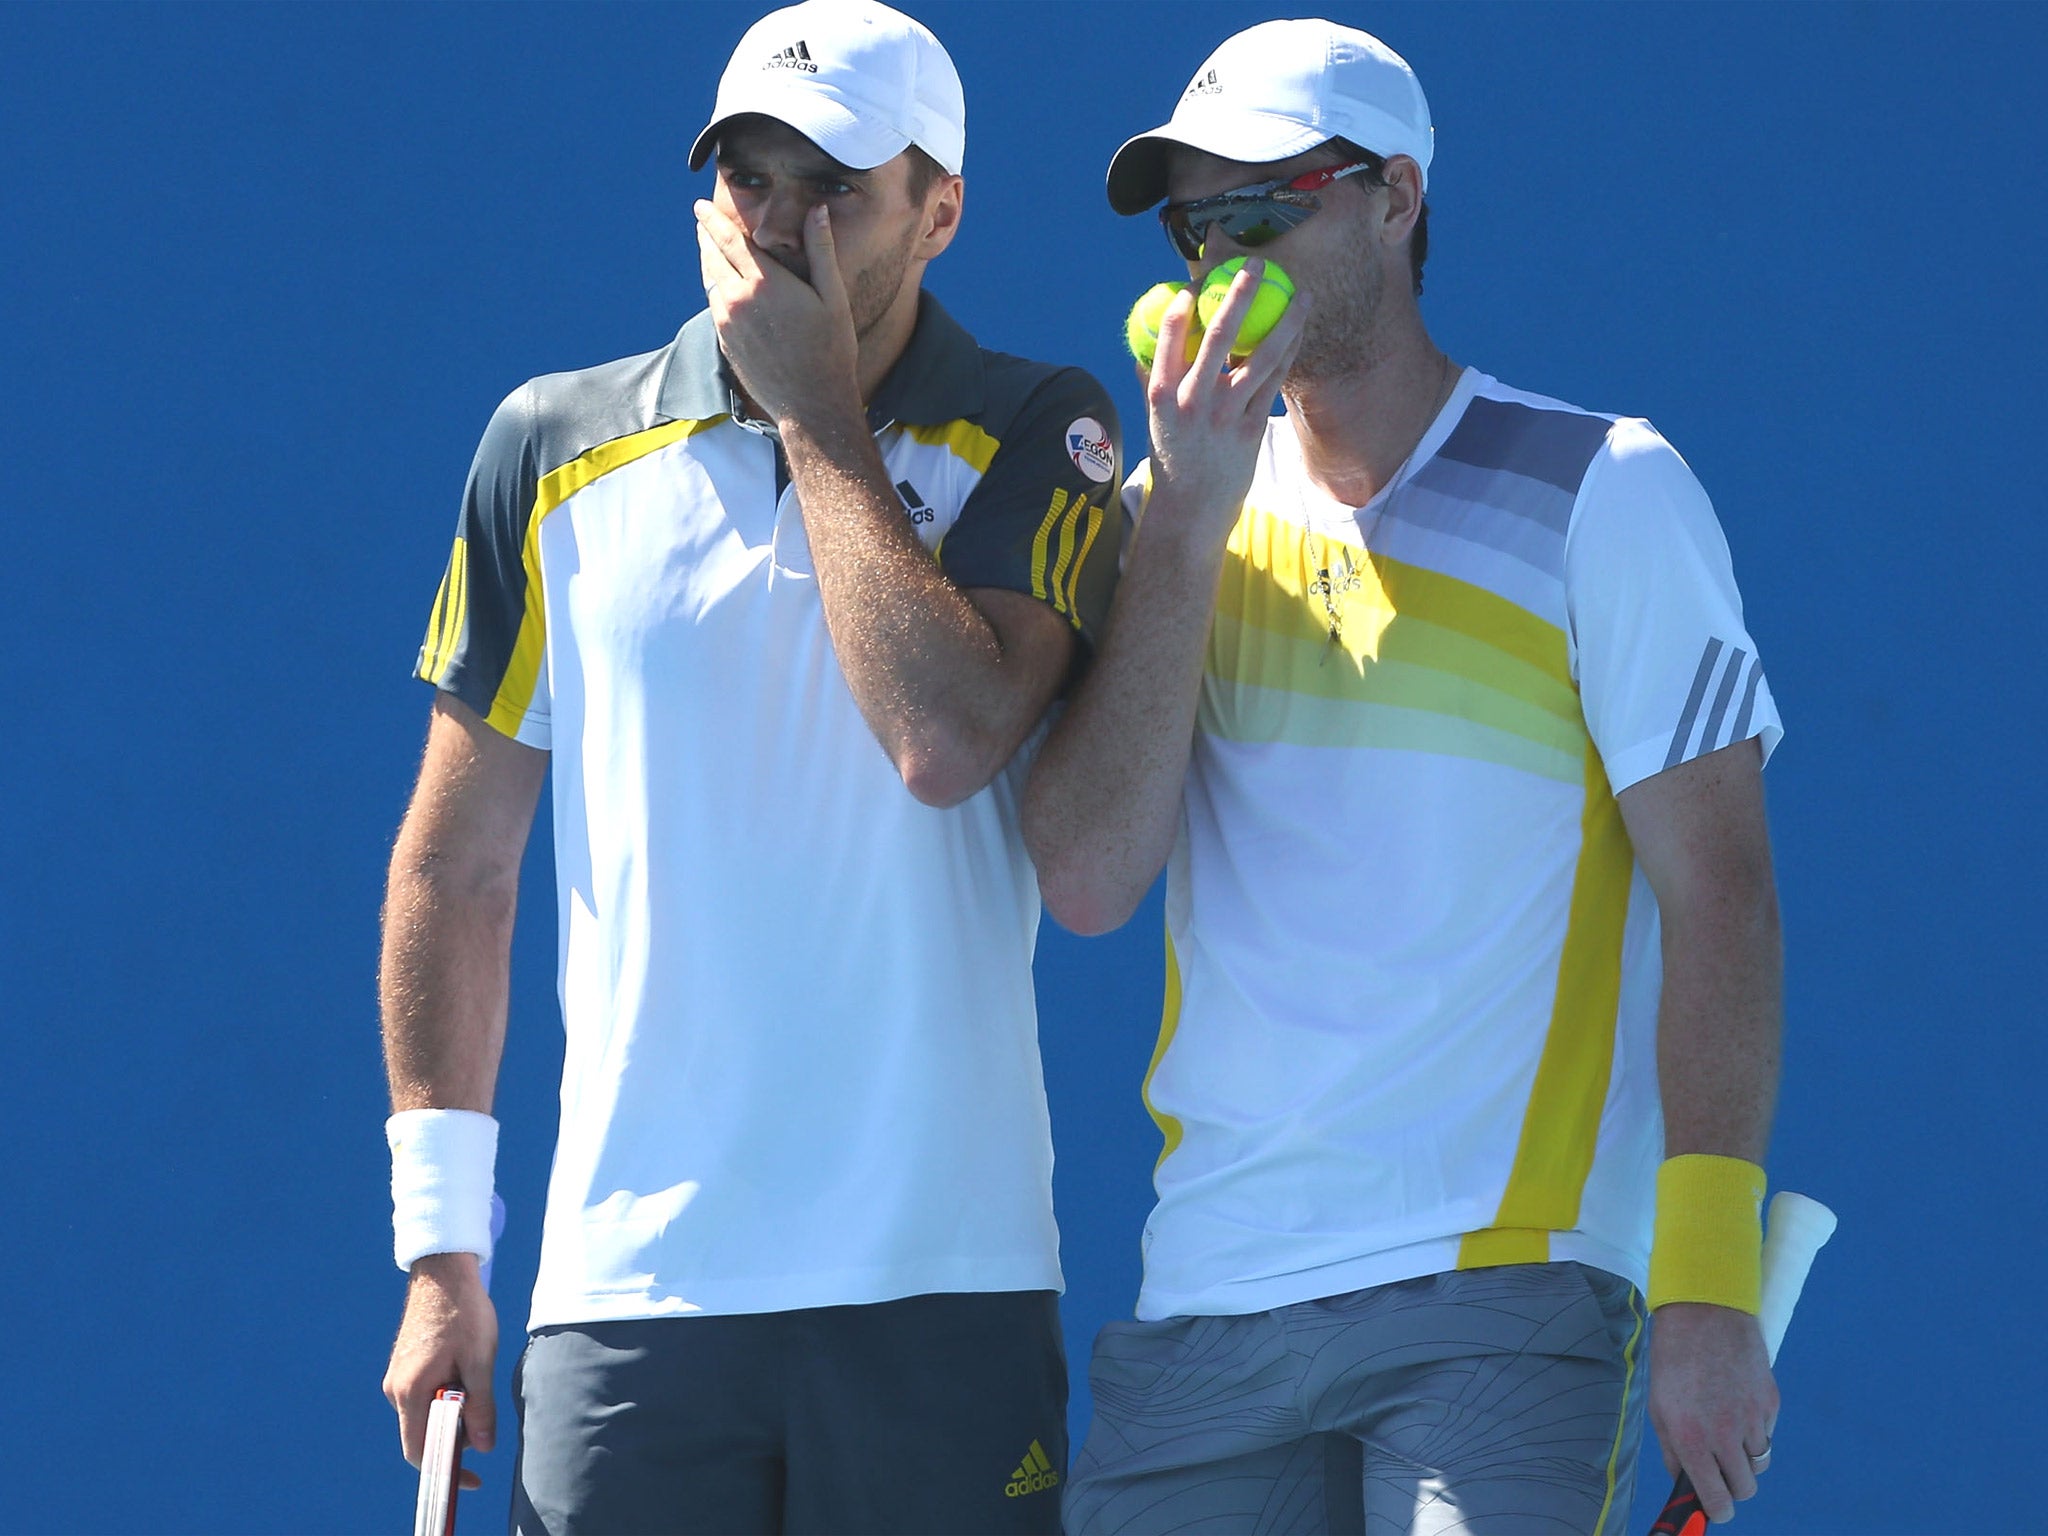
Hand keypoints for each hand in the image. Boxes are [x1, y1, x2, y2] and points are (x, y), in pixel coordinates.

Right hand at [383, 1251, 498, 1491]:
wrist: (444, 1272)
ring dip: (450, 1415)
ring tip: (476, 1387)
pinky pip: (422, 1398)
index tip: (471, 1477)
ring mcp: (397, 1378)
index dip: (445, 1470)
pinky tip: (465, 1377)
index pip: (419, 1451)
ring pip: (423, 1415)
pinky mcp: (404, 1368)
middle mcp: (395, 1390)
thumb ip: (480, 1407)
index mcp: (410, 1391)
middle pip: (421, 1435)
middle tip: (483, 1425)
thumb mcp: (480, 1361)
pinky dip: (444, 1400)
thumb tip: (482, 1447)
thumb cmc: (464, 1312)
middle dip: (452, 1439)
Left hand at [696, 199, 861, 430]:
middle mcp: (737, 300)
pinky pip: (714, 306)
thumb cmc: (830, 350)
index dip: (712, 220)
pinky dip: (714, 289)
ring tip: (709, 249)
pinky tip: (721, 287)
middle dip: (706, 236)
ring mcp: (727, 323)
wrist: (810, 404)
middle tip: (701, 221)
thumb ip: (821, 250)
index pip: (729, 239)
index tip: (700, 206)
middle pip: (712, 257)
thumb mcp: (834, 297)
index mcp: (764, 283)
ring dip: (708, 262)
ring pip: (709, 281)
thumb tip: (818, 210)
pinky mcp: (724, 342)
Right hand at [1141, 259, 1305, 551]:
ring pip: (1260, 357)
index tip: (1196, 283)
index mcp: (1162, 394)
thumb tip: (1150, 342)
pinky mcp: (1252, 427)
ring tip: (1301, 296)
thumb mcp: (1154, 419)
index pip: (1169, 339)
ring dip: (1285, 322)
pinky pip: (1274, 382)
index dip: (1182, 307)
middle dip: (1241, 295)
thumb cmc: (1173, 457)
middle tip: (1258, 265)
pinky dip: (1287, 354)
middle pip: (1220, 337)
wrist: (1192, 509)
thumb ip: (1153, 379)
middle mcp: (1193, 401)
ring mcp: (1225, 414)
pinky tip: (1297, 333)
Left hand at [1650, 1302, 1778, 1523]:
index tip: (1715, 1508)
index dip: (1717, 1509)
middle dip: (1733, 1485)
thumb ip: (1673, 1450)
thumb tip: (1684, 1480)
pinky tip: (1736, 1403)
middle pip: (1745, 1488)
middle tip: (1720, 1468)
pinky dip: (1755, 1430)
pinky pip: (1767, 1434)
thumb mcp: (1659, 1406)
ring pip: (1759, 1463)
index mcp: (1691, 1437)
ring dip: (1745, 1456)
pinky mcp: (1770, 1402)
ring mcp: (1752, 1419)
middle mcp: (1724, 1434)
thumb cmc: (1674, 1359)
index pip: (1717, 1498)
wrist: (1704, 1312)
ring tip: (1726, 1427)